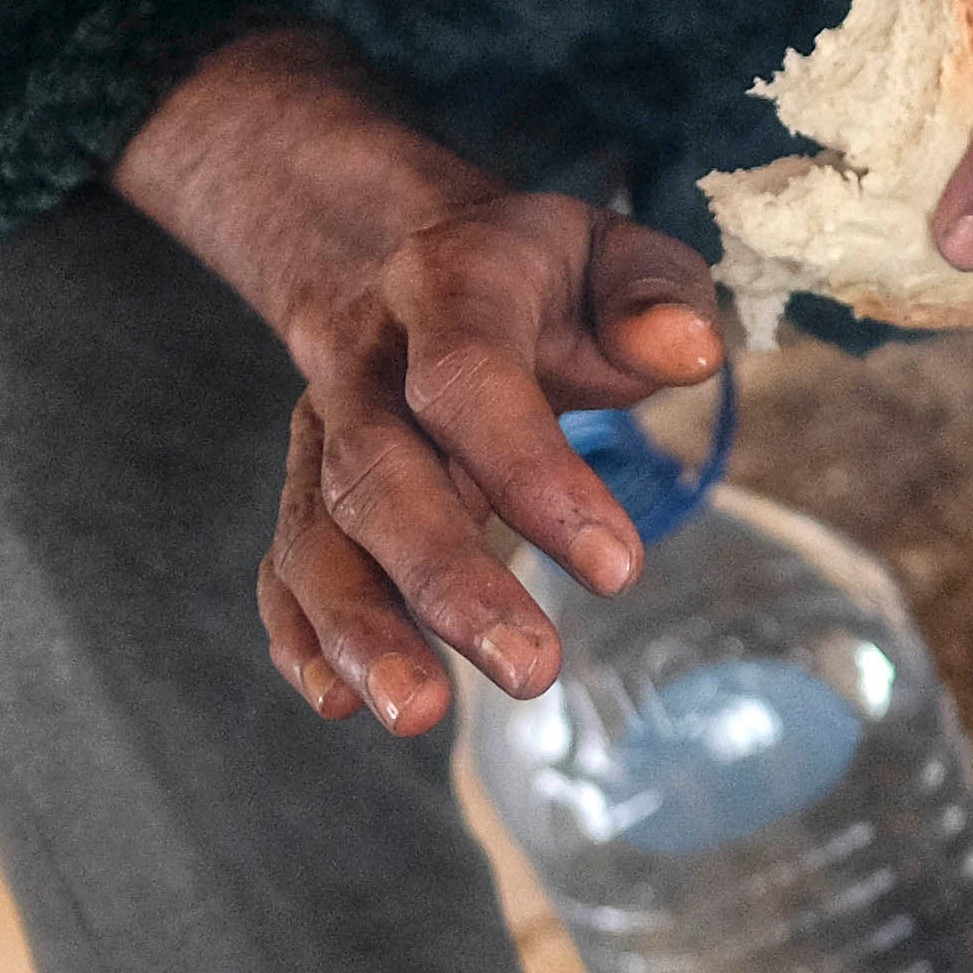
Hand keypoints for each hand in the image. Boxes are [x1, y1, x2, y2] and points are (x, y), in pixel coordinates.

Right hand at [112, 29, 726, 735]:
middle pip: (380, 474)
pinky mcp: (314, 492)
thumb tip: (686, 350)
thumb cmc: (549, 281)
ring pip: (318, 533)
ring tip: (416, 716)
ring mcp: (326, 435)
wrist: (420, 255)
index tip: (619, 570)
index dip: (534, 473)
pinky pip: (286, 564)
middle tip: (530, 672)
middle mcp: (367, 367)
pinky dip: (302, 633)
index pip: (470, 381)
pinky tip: (341, 702)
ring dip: (360, 629)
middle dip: (446, 580)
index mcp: (448, 291)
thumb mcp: (618, 256)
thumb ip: (655, 296)